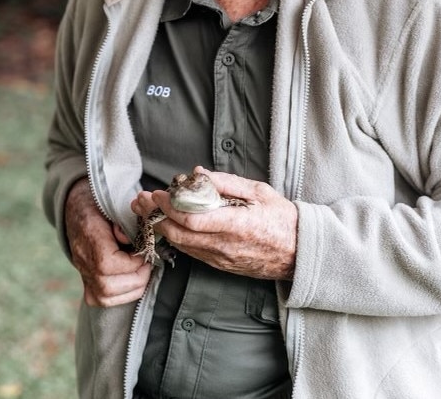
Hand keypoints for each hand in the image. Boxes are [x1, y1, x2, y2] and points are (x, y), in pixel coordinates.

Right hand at [65, 178, 151, 306]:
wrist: (79, 208)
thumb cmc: (103, 204)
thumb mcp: (115, 204)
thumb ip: (125, 222)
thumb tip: (132, 241)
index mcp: (90, 234)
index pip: (107, 263)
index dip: (131, 263)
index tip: (144, 253)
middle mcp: (82, 257)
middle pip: (107, 286)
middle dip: (136, 279)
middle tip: (148, 265)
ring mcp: (82, 271)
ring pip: (105, 296)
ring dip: (131, 289)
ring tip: (142, 273)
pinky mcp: (85, 281)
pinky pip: (101, 299)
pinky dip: (121, 296)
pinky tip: (132, 282)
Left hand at [132, 167, 296, 279]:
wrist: (299, 254)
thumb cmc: (283, 219)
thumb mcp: (260, 192)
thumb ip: (227, 182)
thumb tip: (198, 173)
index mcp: (236, 225)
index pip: (193, 219)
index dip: (170, 207)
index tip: (157, 193)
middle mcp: (226, 246)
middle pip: (180, 234)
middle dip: (156, 217)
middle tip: (141, 201)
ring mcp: (222, 259)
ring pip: (183, 246)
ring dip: (161, 228)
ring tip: (146, 212)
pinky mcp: (221, 266)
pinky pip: (193, 252)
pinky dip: (176, 238)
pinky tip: (167, 226)